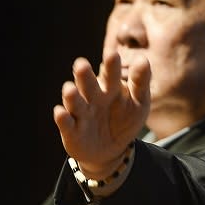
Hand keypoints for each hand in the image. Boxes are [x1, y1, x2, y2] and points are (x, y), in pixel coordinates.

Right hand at [53, 50, 150, 178]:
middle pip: (88, 85)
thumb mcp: (139, 103)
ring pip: (75, 102)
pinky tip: (60, 112)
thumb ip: (141, 82)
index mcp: (110, 88)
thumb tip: (143, 59)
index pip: (111, 75)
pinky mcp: (71, 130)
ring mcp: (81, 113)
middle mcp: (92, 97)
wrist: (113, 150)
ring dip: (72, 96)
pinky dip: (62, 118)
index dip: (111, 66)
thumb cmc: (125, 120)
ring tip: (69, 88)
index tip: (113, 54)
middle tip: (81, 65)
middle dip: (85, 76)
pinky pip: (66, 123)